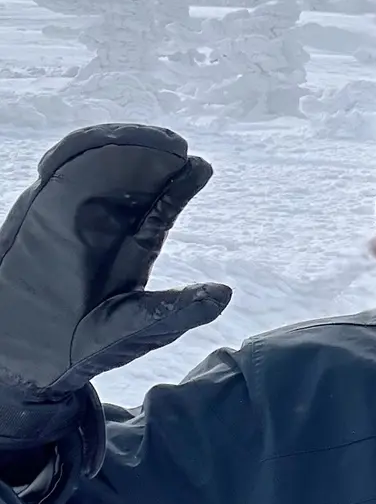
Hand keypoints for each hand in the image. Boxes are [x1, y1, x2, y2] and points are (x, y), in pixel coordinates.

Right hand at [0, 125, 231, 450]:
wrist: (22, 362)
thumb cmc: (81, 348)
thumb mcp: (133, 330)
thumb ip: (174, 312)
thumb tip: (224, 295)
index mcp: (131, 246)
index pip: (162, 206)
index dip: (181, 183)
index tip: (202, 165)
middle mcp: (103, 223)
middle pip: (133, 174)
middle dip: (153, 151)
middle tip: (175, 144)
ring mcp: (68, 213)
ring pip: (96, 163)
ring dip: (116, 144)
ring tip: (138, 140)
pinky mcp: (35, 213)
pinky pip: (56, 174)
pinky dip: (70, 155)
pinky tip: (86, 153)